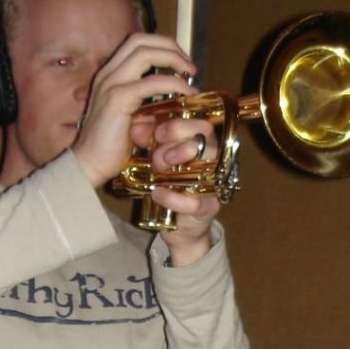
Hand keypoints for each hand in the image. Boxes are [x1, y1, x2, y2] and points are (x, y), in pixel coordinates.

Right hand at [72, 33, 195, 188]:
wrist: (88, 164)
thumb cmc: (110, 146)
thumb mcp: (132, 118)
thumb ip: (148, 104)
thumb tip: (174, 100)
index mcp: (109, 74)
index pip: (136, 42)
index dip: (162, 45)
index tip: (181, 62)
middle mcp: (107, 73)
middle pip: (141, 40)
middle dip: (170, 46)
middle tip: (189, 66)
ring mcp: (110, 84)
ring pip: (145, 53)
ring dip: (173, 59)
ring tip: (190, 75)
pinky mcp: (118, 99)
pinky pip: (151, 82)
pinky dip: (173, 84)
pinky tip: (185, 94)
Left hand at [150, 119, 220, 264]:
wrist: (178, 223)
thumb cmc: (171, 185)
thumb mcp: (157, 159)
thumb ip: (149, 142)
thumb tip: (136, 127)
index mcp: (203, 144)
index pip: (200, 125)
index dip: (178, 126)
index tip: (156, 132)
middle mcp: (212, 161)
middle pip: (205, 140)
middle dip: (177, 141)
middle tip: (157, 153)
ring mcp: (213, 184)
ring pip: (206, 167)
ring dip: (178, 166)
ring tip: (158, 169)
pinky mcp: (209, 208)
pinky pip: (195, 202)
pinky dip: (173, 198)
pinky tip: (157, 193)